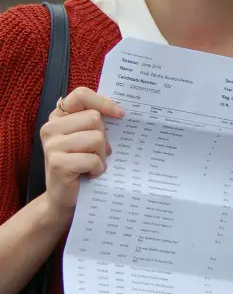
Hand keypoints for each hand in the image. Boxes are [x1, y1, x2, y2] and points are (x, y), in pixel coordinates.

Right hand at [39, 87, 124, 214]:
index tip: (120, 113)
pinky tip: (89, 174)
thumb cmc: (81, 163)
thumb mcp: (87, 137)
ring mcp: (52, 145)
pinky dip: (97, 168)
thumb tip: (121, 111)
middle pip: (94, 118)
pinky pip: (92, 159)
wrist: (64, 198)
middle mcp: (51, 127)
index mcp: (58, 116)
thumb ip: (96, 121)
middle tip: (97, 152)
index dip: (103, 101)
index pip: (81, 95)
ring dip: (101, 155)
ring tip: (92, 164)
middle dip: (103, 138)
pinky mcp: (57, 163)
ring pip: (95, 138)